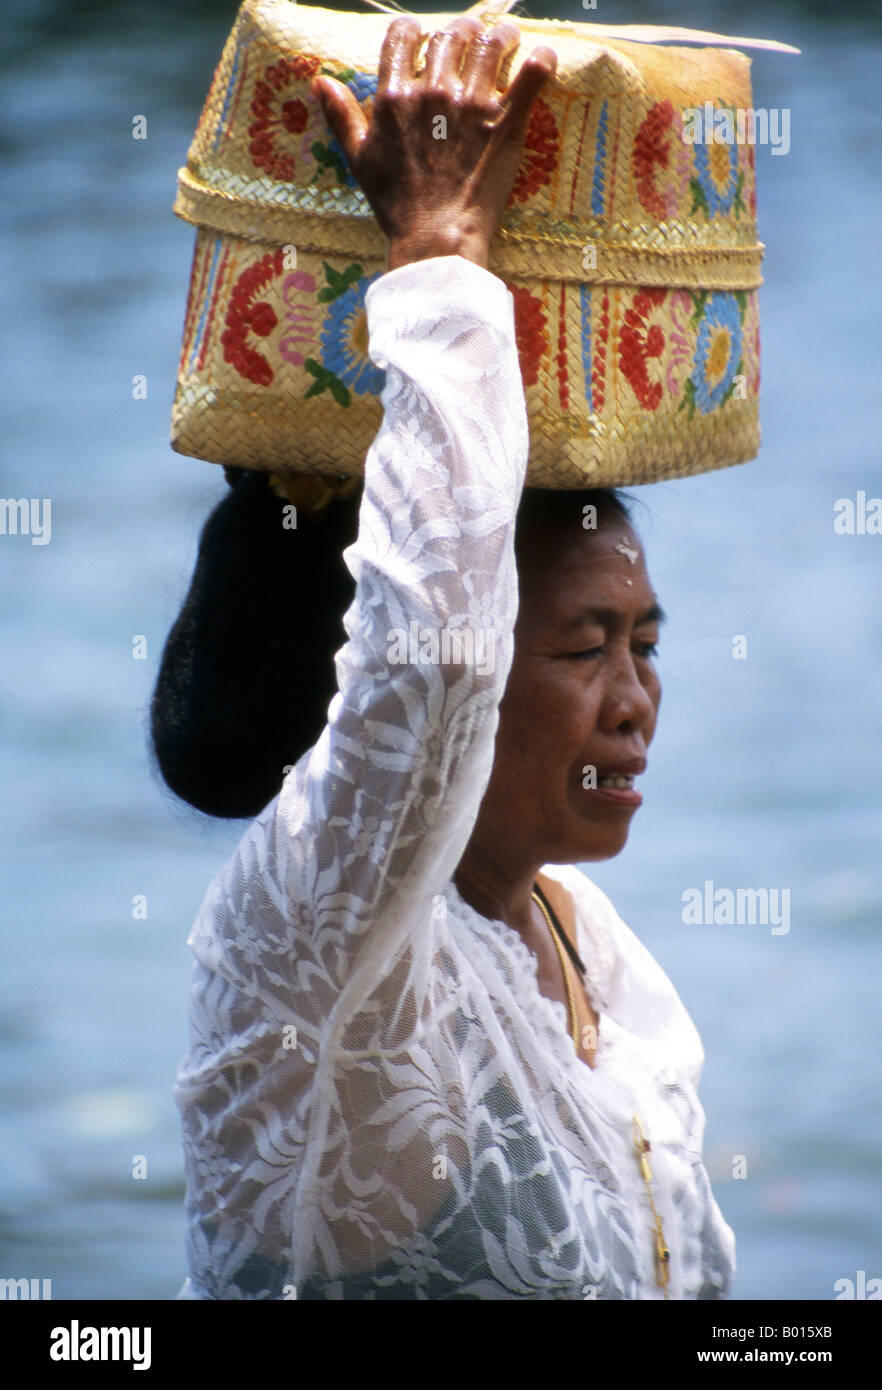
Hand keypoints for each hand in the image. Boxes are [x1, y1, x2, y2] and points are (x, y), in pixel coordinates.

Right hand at [311, 17, 556, 269]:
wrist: (435, 240)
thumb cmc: (397, 206)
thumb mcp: (360, 160)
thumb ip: (342, 116)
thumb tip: (320, 81)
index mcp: (396, 96)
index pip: (403, 35)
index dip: (415, 31)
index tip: (425, 40)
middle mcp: (434, 91)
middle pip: (451, 34)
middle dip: (462, 32)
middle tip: (472, 42)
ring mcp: (473, 104)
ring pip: (491, 42)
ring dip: (501, 36)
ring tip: (506, 40)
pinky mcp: (507, 122)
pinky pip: (532, 75)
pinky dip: (541, 60)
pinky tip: (542, 58)